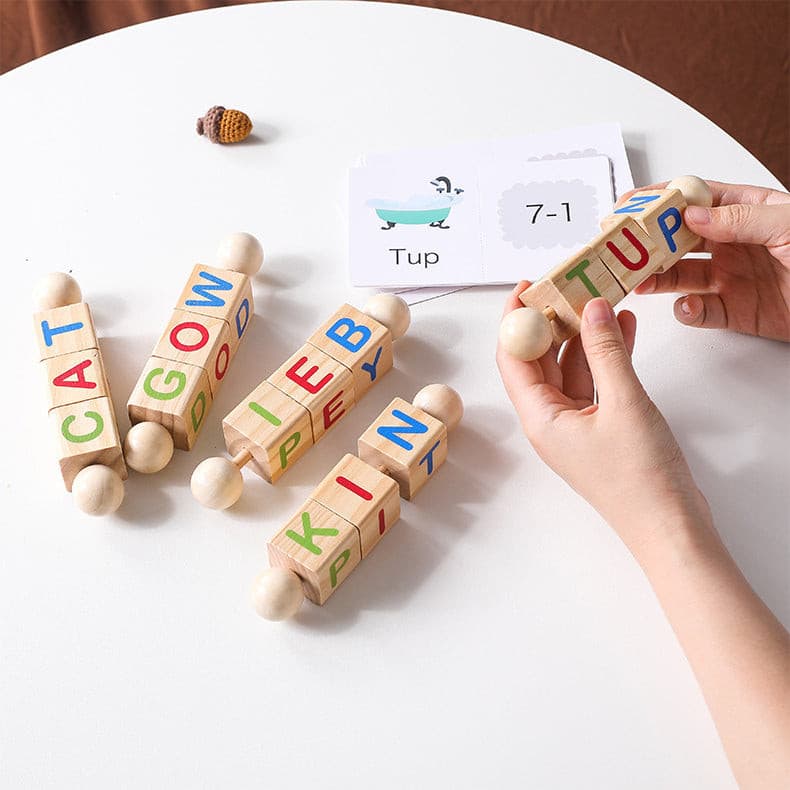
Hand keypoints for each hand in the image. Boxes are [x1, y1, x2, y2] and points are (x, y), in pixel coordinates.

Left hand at [496, 284, 711, 557]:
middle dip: (552, 323)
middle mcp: (549, 421)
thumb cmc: (640, 476)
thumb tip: (592, 308)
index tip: (527, 288)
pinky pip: (595, 383)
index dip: (515, 321)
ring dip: (585, 336)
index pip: (512, 359)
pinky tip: (623, 329)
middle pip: (539, 361)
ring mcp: (574, 425)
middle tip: (568, 287)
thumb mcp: (624, 402)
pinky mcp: (599, 429)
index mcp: (539, 418)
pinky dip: (606, 358)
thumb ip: (607, 351)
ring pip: (571, 369)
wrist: (670, 525)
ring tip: (601, 299)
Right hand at [633, 181, 789, 340]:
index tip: (630, 204)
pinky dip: (688, 312)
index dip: (660, 199)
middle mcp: (735, 244)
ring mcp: (733, 278)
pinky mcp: (736, 312)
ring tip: (640, 281)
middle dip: (649, 243)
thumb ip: (738, 220)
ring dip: (658, 278)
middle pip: (679, 239)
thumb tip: (692, 216)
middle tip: (623, 248)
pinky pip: (700, 312)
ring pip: (681, 276)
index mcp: (748, 212)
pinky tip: (687, 307)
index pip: (695, 199)